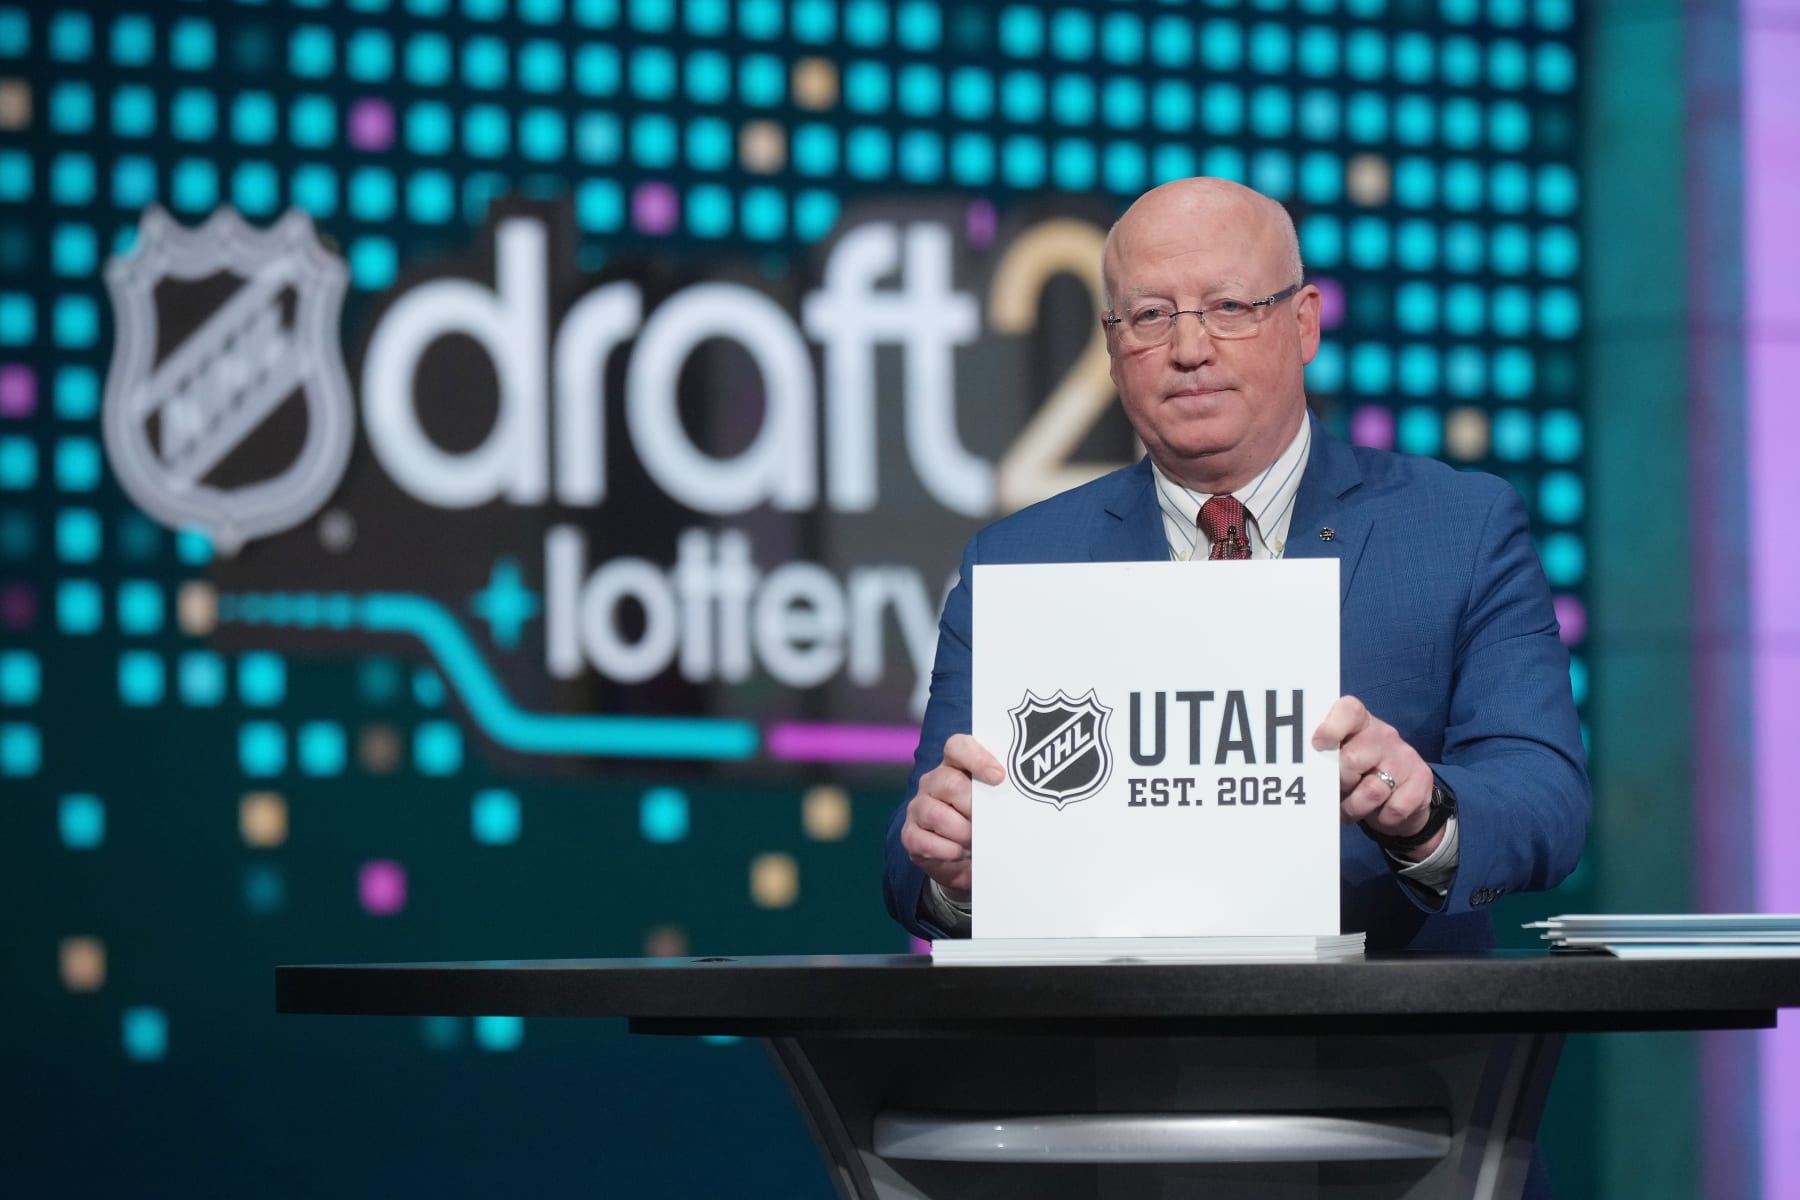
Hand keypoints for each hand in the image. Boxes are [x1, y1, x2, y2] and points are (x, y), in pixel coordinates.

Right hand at [899, 733, 1003, 900]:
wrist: (970, 863)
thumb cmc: (988, 826)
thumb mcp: (998, 807)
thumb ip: (1004, 795)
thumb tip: (1028, 795)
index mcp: (956, 766)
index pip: (958, 746)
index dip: (977, 758)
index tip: (999, 777)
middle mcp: (934, 782)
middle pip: (950, 783)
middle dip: (974, 808)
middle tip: (990, 825)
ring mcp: (919, 807)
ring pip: (936, 814)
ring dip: (962, 833)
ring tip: (976, 843)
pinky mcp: (910, 834)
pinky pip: (923, 840)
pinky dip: (947, 850)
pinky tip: (959, 853)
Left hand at [1311, 695, 1443, 859]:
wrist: (1403, 797)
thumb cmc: (1359, 775)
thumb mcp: (1340, 762)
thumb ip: (1325, 759)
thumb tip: (1303, 772)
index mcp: (1359, 723)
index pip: (1349, 710)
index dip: (1331, 727)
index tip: (1317, 744)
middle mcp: (1384, 735)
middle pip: (1352, 759)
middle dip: (1340, 783)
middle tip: (1339, 790)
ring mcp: (1405, 756)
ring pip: (1372, 790)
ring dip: (1356, 808)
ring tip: (1352, 809)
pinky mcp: (1422, 779)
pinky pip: (1395, 808)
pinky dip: (1381, 818)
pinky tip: (1380, 812)